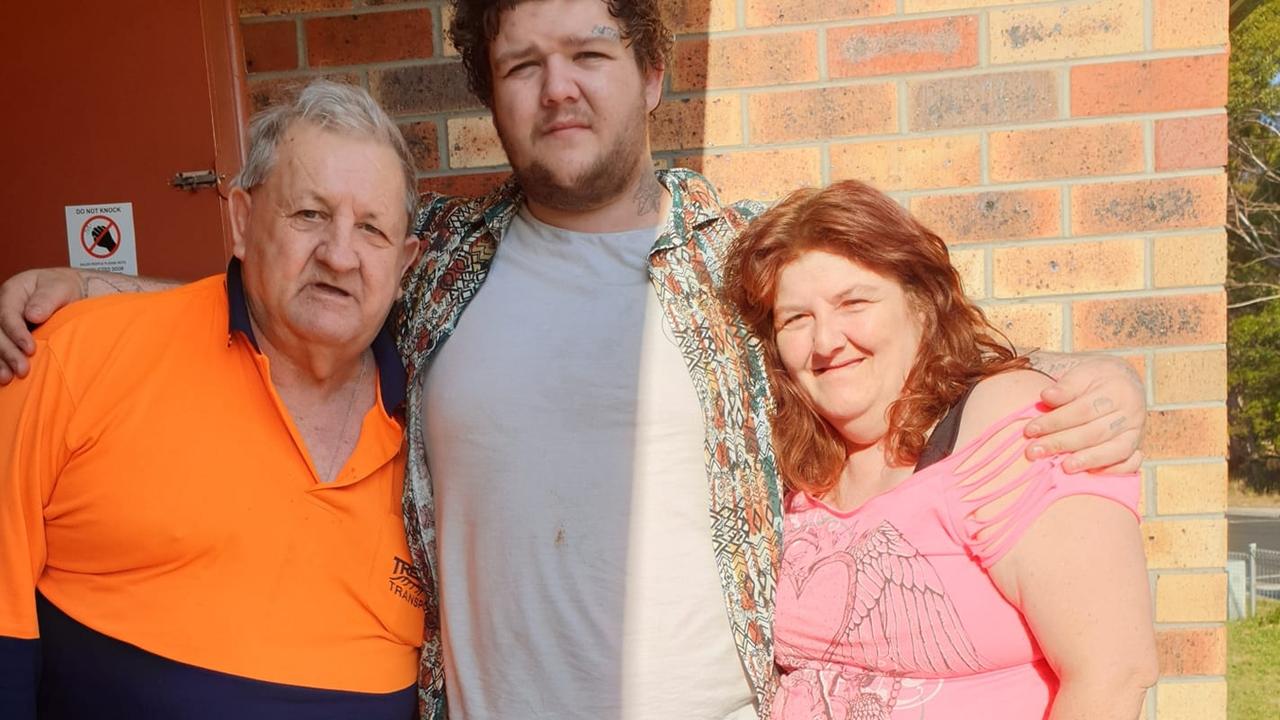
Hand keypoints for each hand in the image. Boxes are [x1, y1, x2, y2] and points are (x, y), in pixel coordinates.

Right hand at [0, 268, 83, 383]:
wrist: (70, 293)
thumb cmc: (64, 289)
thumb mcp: (61, 288)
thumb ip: (47, 299)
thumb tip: (33, 316)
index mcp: (13, 292)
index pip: (7, 314)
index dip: (16, 333)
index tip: (30, 349)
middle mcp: (3, 308)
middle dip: (7, 352)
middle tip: (23, 370)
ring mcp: (3, 323)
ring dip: (0, 361)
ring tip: (8, 378)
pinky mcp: (8, 336)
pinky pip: (0, 350)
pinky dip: (1, 362)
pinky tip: (5, 377)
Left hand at [1023, 355, 1145, 473]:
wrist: (1123, 380)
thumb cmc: (1095, 378)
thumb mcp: (1081, 373)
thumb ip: (1066, 386)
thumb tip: (1047, 397)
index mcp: (1117, 389)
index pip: (1083, 410)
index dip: (1055, 421)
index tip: (1030, 430)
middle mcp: (1131, 412)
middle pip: (1095, 432)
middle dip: (1062, 443)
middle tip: (1034, 451)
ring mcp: (1137, 431)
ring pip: (1114, 450)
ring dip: (1088, 460)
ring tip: (1064, 467)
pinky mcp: (1137, 446)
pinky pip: (1130, 462)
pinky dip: (1114, 470)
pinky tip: (1092, 474)